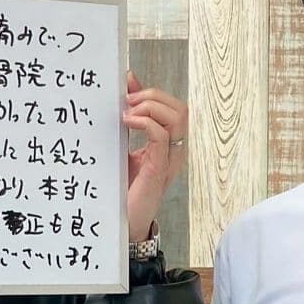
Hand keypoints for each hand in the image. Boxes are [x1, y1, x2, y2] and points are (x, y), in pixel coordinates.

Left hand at [122, 72, 187, 242]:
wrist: (123, 222)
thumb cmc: (124, 188)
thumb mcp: (124, 148)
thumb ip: (128, 123)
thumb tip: (123, 93)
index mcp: (167, 144)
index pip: (172, 107)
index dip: (151, 91)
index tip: (127, 81)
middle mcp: (173, 150)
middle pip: (180, 108)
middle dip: (153, 96)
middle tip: (127, 100)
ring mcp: (168, 158)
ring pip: (177, 117)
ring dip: (151, 106)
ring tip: (128, 112)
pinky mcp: (158, 168)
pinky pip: (161, 135)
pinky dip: (146, 122)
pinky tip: (127, 122)